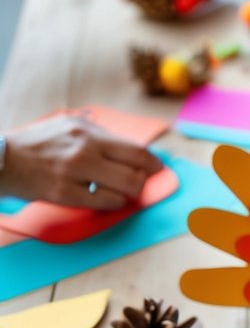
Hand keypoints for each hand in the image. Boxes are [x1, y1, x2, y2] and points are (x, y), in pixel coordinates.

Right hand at [1, 113, 162, 209]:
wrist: (3, 159)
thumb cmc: (39, 143)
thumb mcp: (69, 125)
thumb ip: (99, 133)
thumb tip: (129, 147)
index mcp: (88, 132)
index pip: (136, 149)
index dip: (153, 163)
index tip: (156, 169)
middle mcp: (84, 149)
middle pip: (136, 169)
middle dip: (144, 179)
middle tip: (141, 183)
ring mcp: (75, 172)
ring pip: (125, 188)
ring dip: (130, 193)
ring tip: (122, 191)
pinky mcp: (65, 193)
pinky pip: (104, 202)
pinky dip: (113, 203)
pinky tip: (108, 199)